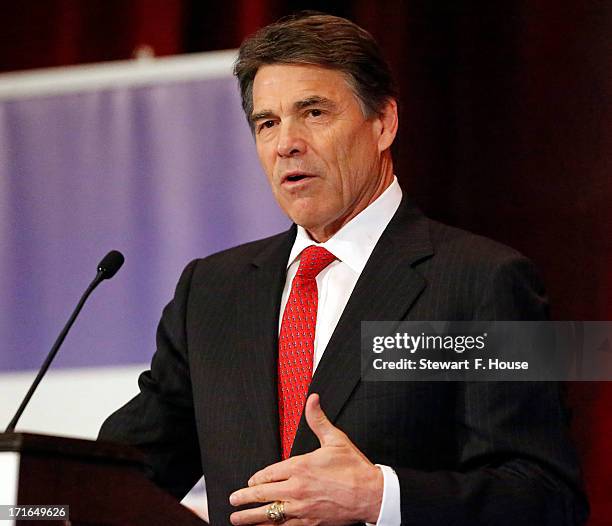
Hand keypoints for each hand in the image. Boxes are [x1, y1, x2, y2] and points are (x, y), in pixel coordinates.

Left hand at [229, 393, 383, 524]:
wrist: (371, 494)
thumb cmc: (354, 468)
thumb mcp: (335, 438)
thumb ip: (318, 420)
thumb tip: (312, 400)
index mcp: (300, 467)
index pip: (269, 474)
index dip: (256, 478)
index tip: (250, 481)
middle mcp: (297, 489)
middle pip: (263, 495)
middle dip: (245, 498)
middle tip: (234, 499)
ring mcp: (302, 508)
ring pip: (269, 514)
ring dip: (250, 517)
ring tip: (237, 518)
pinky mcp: (309, 523)